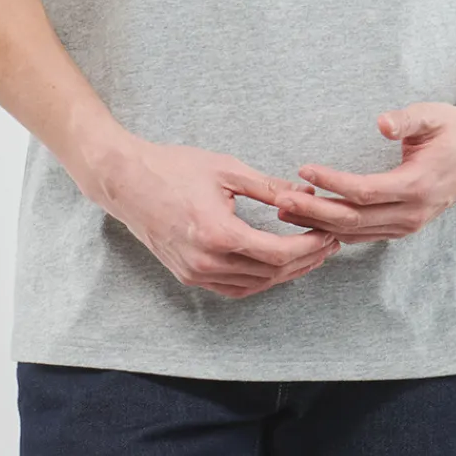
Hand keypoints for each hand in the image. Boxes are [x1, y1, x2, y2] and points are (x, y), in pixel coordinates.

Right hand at [91, 137, 340, 297]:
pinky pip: (233, 288)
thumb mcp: (226, 170)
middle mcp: (206, 262)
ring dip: (285, 272)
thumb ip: (269, 187)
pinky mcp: (188, 275)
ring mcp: (195, 273)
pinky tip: (276, 265)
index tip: (328, 233)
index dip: (308, 246)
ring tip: (310, 254)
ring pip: (254, 285)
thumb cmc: (174, 168)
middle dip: (304, 260)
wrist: (126, 182)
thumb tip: (306, 195)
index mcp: (218, 234)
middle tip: (329, 243)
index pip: (277, 253)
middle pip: (270, 273)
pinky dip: (259, 280)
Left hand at [272, 102, 455, 242]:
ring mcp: (408, 225)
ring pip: (356, 232)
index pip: (365, 191)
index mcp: (417, 185)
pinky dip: (336, 230)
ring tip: (286, 210)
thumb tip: (382, 123)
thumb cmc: (453, 129)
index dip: (333, 182)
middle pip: (354, 219)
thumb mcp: (433, 115)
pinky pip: (364, 235)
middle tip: (281, 199)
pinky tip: (311, 221)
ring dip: (320, 223)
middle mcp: (412, 213)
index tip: (304, 168)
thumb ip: (407, 119)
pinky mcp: (402, 226)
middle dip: (314, 211)